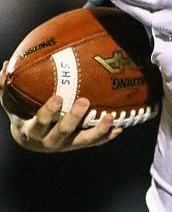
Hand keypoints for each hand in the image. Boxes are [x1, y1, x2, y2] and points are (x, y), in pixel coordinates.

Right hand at [1, 60, 121, 151]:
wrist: (30, 141)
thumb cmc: (21, 115)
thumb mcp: (11, 104)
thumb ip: (5, 87)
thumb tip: (4, 66)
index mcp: (31, 131)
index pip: (40, 122)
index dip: (49, 112)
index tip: (58, 97)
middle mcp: (49, 141)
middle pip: (63, 132)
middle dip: (74, 118)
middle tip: (85, 101)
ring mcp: (66, 145)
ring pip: (83, 141)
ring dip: (98, 130)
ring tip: (111, 117)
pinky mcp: (78, 145)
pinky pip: (94, 143)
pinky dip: (107, 136)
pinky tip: (120, 127)